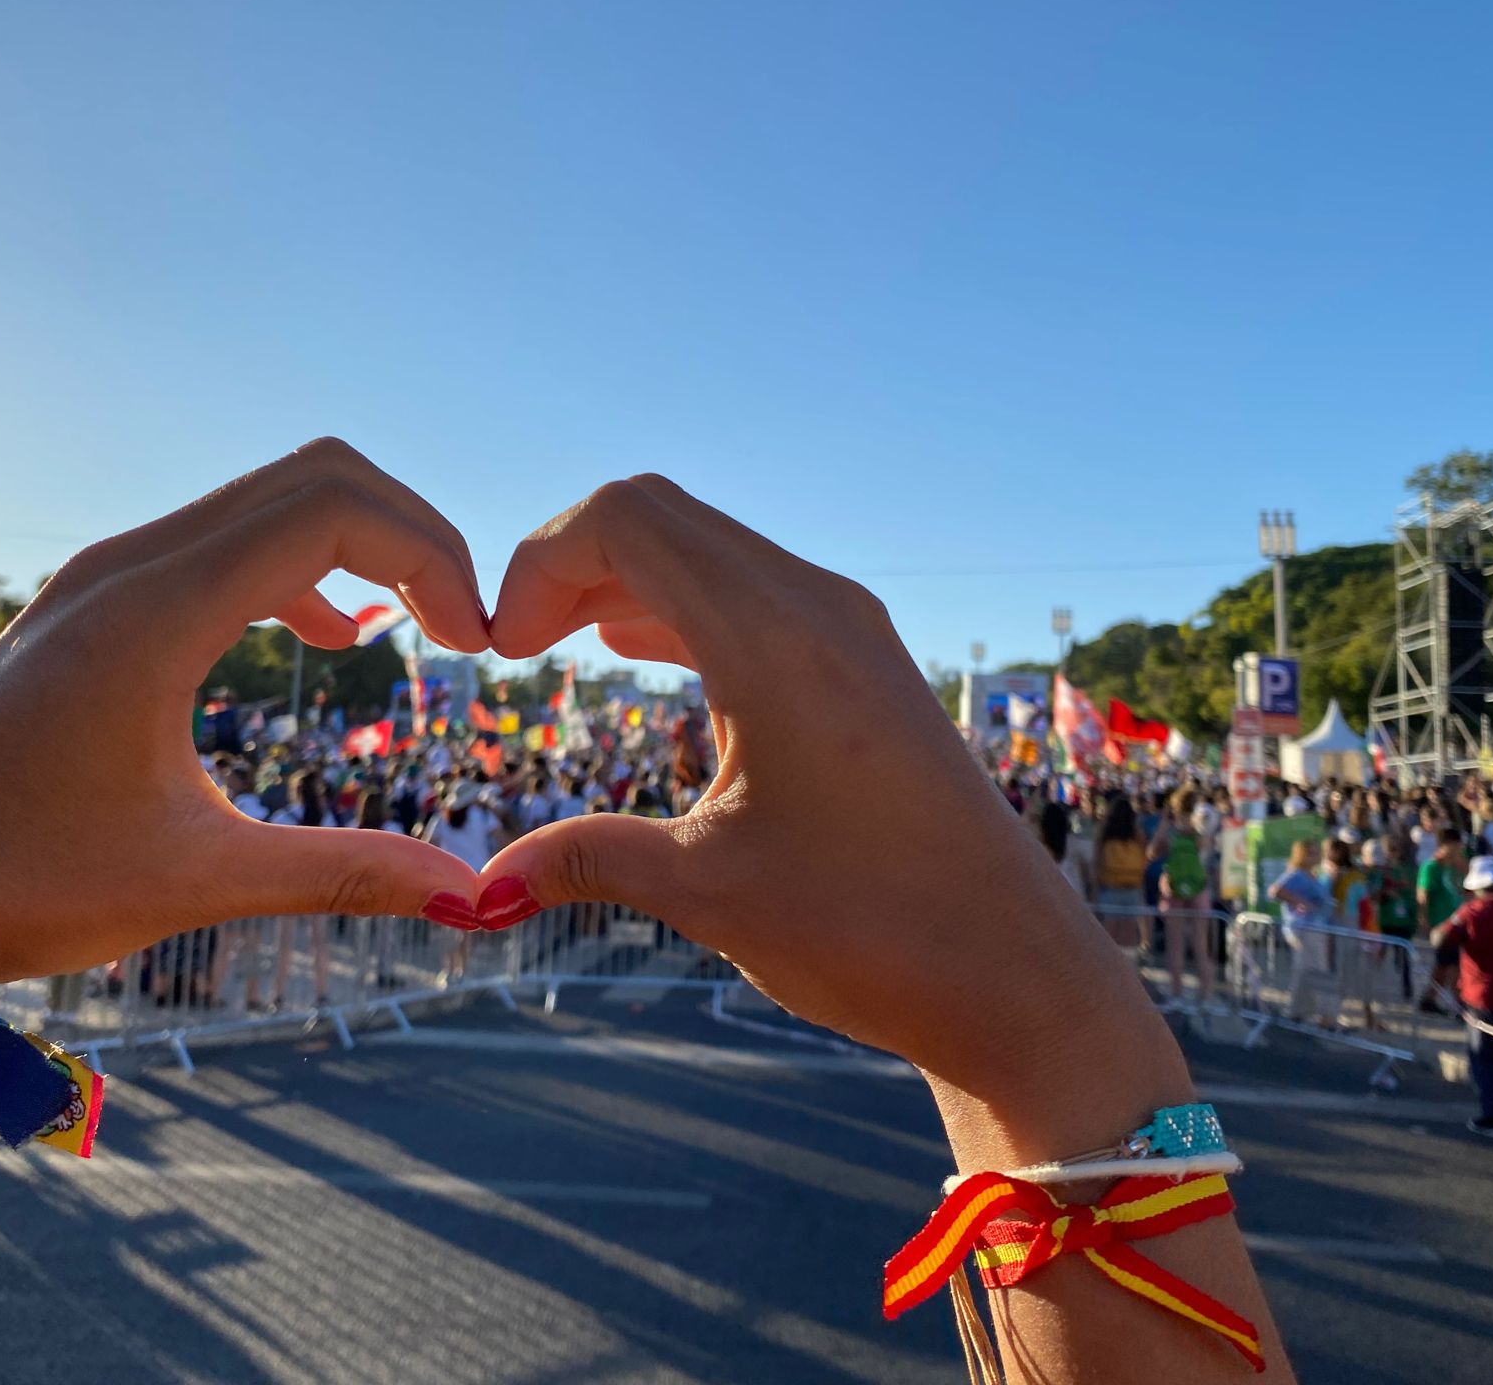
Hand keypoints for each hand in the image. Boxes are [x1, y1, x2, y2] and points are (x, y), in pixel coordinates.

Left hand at [0, 439, 492, 1002]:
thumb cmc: (16, 888)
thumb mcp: (195, 882)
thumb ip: (343, 873)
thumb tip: (474, 898)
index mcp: (153, 613)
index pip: (331, 509)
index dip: (431, 555)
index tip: (474, 645)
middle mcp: (128, 567)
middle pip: (313, 477)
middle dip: (412, 535)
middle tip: (461, 627)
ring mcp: (105, 577)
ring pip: (268, 500)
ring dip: (359, 545)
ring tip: (415, 631)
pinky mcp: (95, 604)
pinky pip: (225, 540)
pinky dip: (302, 565)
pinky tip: (329, 637)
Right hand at [481, 475, 1168, 1103]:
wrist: (1013, 976)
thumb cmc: (871, 933)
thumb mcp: (709, 891)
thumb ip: (586, 860)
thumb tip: (479, 892)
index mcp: (774, 640)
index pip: (625, 520)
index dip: (539, 565)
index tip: (504, 655)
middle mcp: (819, 608)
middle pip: (662, 516)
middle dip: (571, 565)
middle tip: (521, 649)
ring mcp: (853, 630)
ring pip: (712, 549)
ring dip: (627, 583)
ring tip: (563, 649)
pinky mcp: (870, 664)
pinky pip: (756, 592)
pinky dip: (685, 607)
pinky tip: (648, 658)